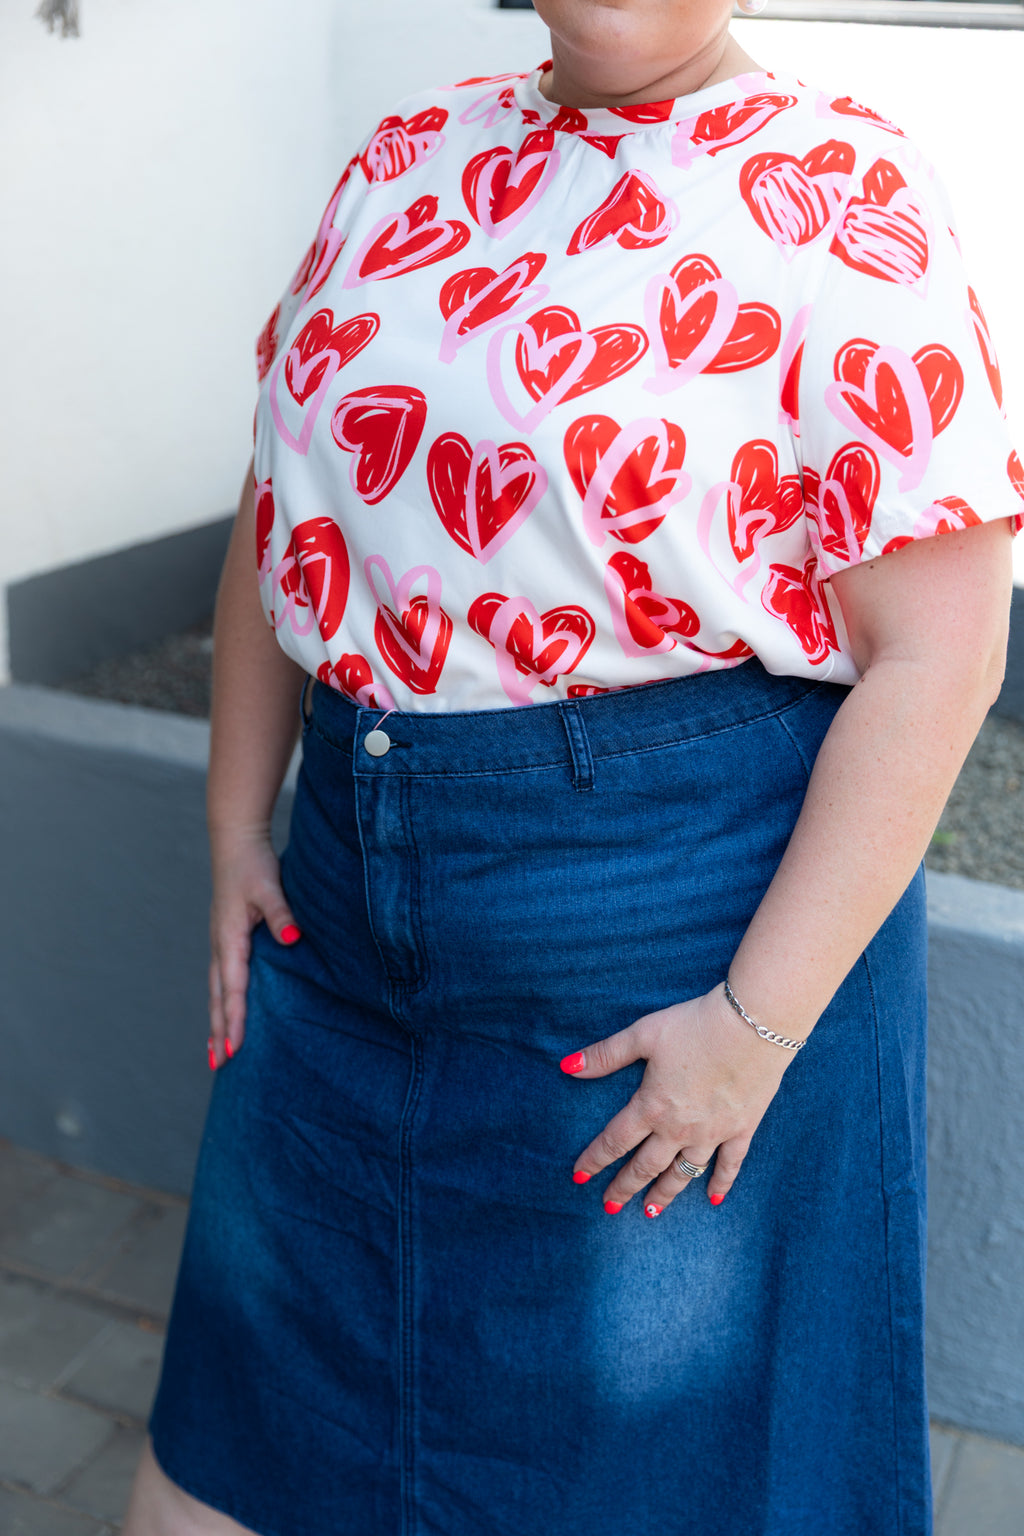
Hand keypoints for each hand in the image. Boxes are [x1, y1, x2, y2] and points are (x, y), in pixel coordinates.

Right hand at [208, 829, 299, 1068]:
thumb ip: (282, 914)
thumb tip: (291, 939)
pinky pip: (222, 978)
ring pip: (217, 990)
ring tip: (216, 1053)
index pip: (233, 987)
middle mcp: (220, 945)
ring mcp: (220, 942)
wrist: (235, 841)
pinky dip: (221, 1001)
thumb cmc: (253, 864)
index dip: (234, 1019)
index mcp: (229, 938)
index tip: (235, 1048)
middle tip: (220, 1065)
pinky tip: (224, 1014)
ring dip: (216, 1021)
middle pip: (218, 996)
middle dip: (220, 1030)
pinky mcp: (226, 938)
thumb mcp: (270, 887)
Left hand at [563, 986, 792, 1212]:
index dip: (594, 1160)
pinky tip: (713, 1199)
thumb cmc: (695, 1025)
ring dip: (664, 1194)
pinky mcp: (741, 1129)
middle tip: (609, 1207)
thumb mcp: (644, 1034)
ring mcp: (712, 1133)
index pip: (614, 1141)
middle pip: (645, 1165)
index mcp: (651, 1105)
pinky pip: (729, 1165)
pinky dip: (721, 1183)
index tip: (578, 1178)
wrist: (753, 1026)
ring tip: (650, 1211)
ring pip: (682, 1173)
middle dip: (624, 1187)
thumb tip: (566, 1066)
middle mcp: (678, 1128)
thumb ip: (606, 1054)